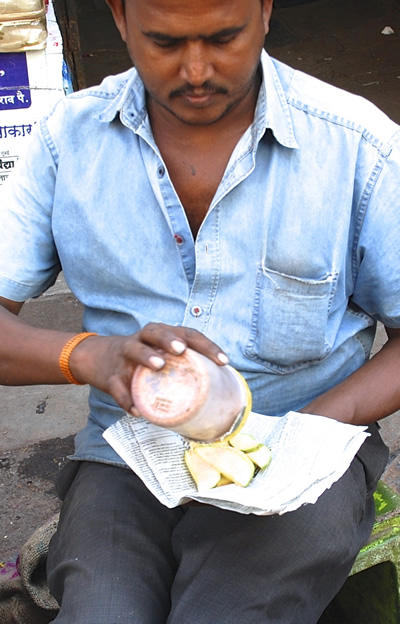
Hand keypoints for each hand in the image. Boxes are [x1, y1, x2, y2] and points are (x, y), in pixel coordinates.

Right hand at [69, 323, 228, 414]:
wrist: (96, 358)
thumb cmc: (141, 360)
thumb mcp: (159, 355)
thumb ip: (182, 366)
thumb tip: (216, 389)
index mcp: (159, 335)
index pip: (186, 333)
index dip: (205, 345)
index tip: (223, 360)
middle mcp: (141, 340)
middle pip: (155, 331)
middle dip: (169, 339)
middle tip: (181, 350)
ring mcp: (124, 356)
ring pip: (133, 349)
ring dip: (146, 356)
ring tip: (159, 366)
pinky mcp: (110, 376)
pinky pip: (117, 386)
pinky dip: (126, 398)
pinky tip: (136, 410)